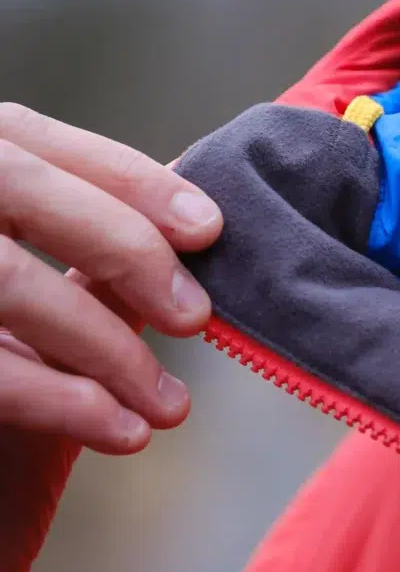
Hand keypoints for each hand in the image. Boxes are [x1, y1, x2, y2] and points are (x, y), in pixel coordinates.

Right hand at [0, 103, 221, 571]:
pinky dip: (66, 401)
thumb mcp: (50, 329)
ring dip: (109, 345)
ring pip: (7, 280)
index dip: (120, 175)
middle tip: (194, 314)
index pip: (23, 140)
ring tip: (170, 404)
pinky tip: (125, 431)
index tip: (207, 226)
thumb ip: (98, 266)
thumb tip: (188, 215)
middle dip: (121, 243)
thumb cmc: (0, 428)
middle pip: (11, 182)